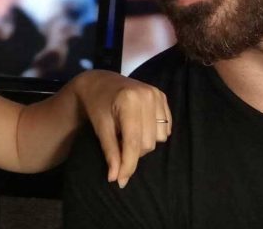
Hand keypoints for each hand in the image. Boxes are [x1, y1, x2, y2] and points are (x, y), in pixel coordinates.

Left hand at [73, 70, 171, 187]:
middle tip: (119, 145)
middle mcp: (147, 95)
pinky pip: (166, 127)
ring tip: (127, 132)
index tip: (120, 180)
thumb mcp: (100, 127)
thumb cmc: (96, 104)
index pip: (133, 142)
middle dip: (134, 152)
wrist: (99, 81)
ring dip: (144, 142)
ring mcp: (156, 94)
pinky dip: (153, 132)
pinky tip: (139, 125)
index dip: (128, 164)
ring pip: (160, 138)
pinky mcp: (162, 96)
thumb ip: (110, 152)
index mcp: (129, 100)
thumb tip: (116, 179)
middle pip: (148, 143)